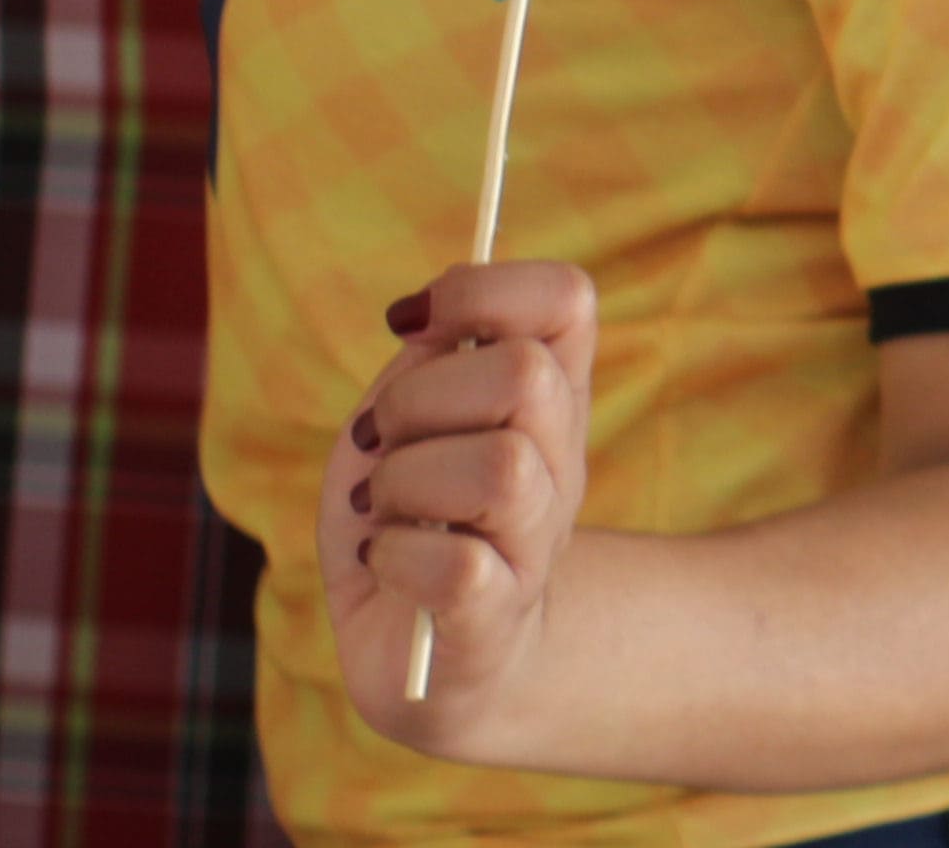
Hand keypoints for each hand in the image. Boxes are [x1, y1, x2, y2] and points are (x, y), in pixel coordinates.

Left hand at [322, 259, 597, 743]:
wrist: (434, 658)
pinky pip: (457, 565)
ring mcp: (535, 542)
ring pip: (501, 469)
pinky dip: (395, 557)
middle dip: (421, 398)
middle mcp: (560, 461)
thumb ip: (424, 364)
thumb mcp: (407, 427)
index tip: (417, 325)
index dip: (486, 290)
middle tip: (385, 440)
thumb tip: (427, 317)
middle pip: (526, 376)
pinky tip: (383, 564)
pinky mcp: (494, 616)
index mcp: (547, 397)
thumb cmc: (414, 523)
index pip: (566, 298)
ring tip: (381, 510)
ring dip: (404, 483)